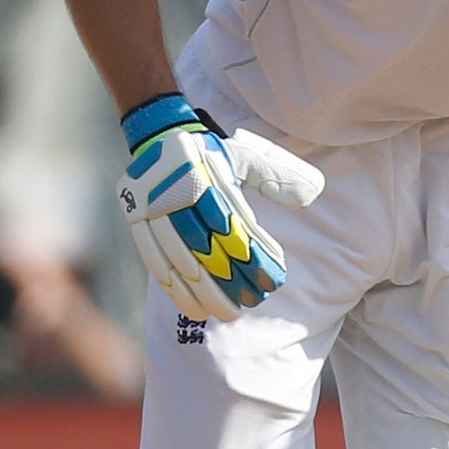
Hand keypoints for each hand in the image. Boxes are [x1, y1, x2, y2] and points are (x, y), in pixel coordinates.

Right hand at [117, 95, 323, 321]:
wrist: (160, 135)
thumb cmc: (212, 153)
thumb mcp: (246, 156)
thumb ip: (276, 175)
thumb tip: (311, 195)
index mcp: (206, 177)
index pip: (233, 226)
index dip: (253, 256)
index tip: (272, 279)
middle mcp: (177, 194)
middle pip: (206, 248)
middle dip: (229, 281)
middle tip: (251, 304)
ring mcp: (153, 209)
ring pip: (180, 259)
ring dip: (204, 292)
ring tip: (226, 313)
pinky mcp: (137, 221)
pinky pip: (153, 260)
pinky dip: (173, 288)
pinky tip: (192, 308)